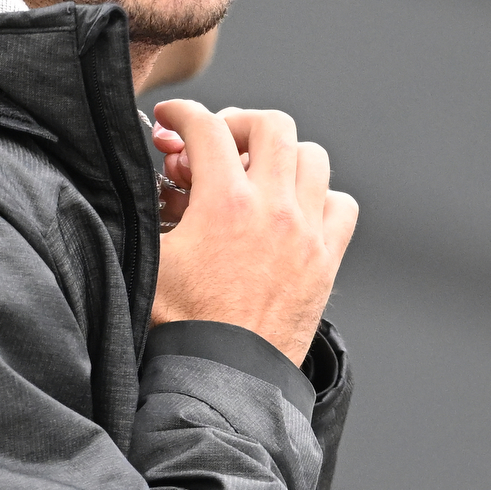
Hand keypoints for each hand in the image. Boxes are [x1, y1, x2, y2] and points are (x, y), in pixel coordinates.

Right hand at [150, 100, 356, 364]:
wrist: (223, 375)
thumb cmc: (181, 324)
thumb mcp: (150, 257)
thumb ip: (150, 207)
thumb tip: (158, 176)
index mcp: (223, 202)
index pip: (205, 128)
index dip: (181, 114)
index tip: (170, 120)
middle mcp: (272, 208)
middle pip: (271, 125)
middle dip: (238, 123)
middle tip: (219, 140)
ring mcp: (306, 231)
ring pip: (312, 157)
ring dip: (283, 156)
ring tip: (258, 172)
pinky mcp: (326, 258)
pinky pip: (341, 204)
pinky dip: (321, 197)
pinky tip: (296, 210)